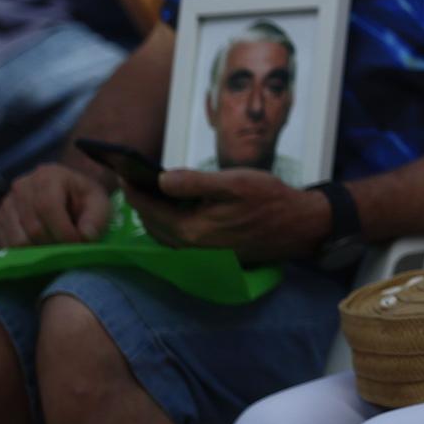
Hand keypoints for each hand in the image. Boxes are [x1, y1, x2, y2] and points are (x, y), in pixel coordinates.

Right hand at [0, 163, 113, 246]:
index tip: (78, 243)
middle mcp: (22, 186)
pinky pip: (7, 244)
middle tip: (68, 248)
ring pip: (19, 239)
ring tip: (56, 245)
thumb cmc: (84, 198)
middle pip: (33, 227)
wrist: (68, 192)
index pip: (47, 207)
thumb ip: (96, 219)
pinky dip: (25, 252)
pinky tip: (41, 246)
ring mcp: (7, 202)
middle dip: (54, 243)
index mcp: (48, 176)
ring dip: (40, 250)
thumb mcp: (99, 203)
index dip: (63, 231)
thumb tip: (85, 237)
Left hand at [130, 168, 329, 263]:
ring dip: (153, 213)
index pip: (149, 209)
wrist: (299, 226)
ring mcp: (201, 254)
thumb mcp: (234, 182)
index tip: (123, 169)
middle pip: (151, 224)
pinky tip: (175, 206)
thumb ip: (195, 182)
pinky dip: (168, 222)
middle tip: (133, 177)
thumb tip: (161, 179)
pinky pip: (177, 238)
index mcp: (192, 230)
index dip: (134, 188)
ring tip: (149, 190)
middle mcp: (191, 247)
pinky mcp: (210, 254)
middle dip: (140, 201)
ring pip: (162, 234)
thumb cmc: (269, 199)